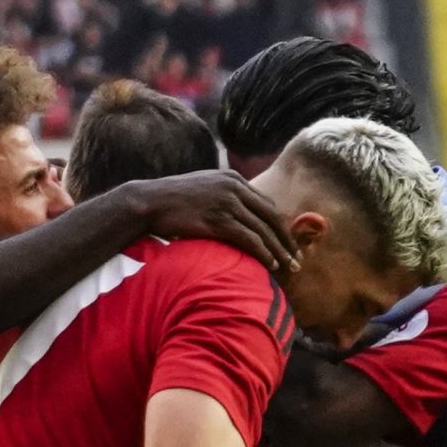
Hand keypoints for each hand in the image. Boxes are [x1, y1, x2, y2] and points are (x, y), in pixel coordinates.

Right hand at [123, 171, 298, 276]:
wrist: (149, 202)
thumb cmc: (171, 200)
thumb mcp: (202, 189)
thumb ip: (221, 196)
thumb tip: (232, 214)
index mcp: (233, 179)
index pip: (266, 204)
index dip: (281, 226)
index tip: (289, 243)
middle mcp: (234, 188)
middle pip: (272, 216)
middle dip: (287, 240)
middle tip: (297, 258)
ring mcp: (227, 203)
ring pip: (263, 230)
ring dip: (279, 250)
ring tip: (289, 267)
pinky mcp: (218, 220)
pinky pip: (249, 239)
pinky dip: (263, 252)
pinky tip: (270, 264)